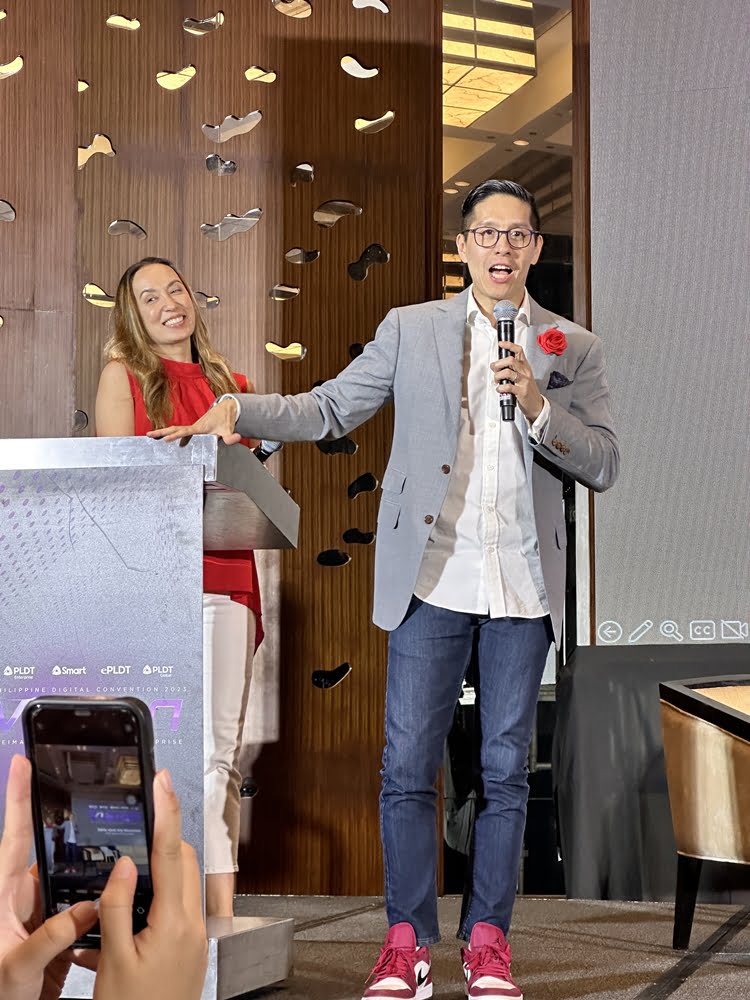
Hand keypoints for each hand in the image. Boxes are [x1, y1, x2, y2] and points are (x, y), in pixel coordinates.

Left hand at [0, 755, 98, 999]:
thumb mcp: (17, 968)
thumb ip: (50, 939)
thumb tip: (85, 908)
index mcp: (3, 897)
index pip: (12, 836)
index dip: (17, 798)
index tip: (23, 763)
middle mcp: (21, 899)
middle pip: (50, 850)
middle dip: (70, 822)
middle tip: (87, 790)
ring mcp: (39, 913)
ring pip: (72, 877)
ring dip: (90, 868)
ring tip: (114, 843)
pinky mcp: (57, 931)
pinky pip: (83, 905)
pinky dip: (99, 899)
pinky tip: (115, 895)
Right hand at [92, 770, 206, 999]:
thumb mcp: (114, 960)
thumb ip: (116, 907)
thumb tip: (123, 865)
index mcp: (174, 921)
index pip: (172, 852)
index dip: (166, 811)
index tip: (163, 782)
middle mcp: (193, 924)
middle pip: (184, 860)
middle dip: (165, 838)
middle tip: (141, 825)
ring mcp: (195, 936)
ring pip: (184, 882)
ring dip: (163, 868)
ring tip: (129, 873)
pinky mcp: (191, 948)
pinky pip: (180, 907)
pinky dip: (160, 898)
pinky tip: (131, 916)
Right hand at [147, 397, 239, 445]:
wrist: (226, 409)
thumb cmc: (226, 420)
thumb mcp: (229, 429)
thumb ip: (232, 437)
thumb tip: (237, 438)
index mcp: (199, 427)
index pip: (185, 432)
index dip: (176, 436)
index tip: (166, 439)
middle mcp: (194, 426)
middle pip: (175, 429)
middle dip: (162, 431)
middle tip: (149, 435)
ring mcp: (193, 428)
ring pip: (175, 429)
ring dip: (162, 432)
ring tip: (150, 436)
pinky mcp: (193, 429)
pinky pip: (179, 432)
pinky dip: (170, 434)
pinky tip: (163, 440)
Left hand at [491, 342, 543, 421]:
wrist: (536, 404)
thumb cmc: (527, 389)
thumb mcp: (522, 376)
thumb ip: (511, 369)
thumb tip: (497, 365)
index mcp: (525, 366)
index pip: (519, 351)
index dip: (509, 345)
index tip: (501, 344)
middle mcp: (525, 372)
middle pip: (510, 360)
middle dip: (498, 364)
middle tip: (495, 369)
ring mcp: (524, 381)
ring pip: (507, 372)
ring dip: (497, 376)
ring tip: (497, 381)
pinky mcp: (521, 391)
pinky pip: (508, 386)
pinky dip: (500, 388)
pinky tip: (500, 389)